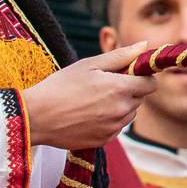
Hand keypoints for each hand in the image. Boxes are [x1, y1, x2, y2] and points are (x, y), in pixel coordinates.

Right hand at [20, 42, 156, 149]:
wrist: (35, 117)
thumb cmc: (60, 86)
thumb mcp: (89, 64)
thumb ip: (120, 56)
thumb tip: (144, 46)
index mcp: (120, 89)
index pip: (151, 84)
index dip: (142, 77)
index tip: (128, 74)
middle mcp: (121, 111)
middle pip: (140, 99)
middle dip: (128, 90)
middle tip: (103, 85)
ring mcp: (113, 128)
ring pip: (129, 114)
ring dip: (119, 106)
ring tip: (92, 101)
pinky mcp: (104, 141)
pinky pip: (116, 127)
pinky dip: (108, 121)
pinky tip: (88, 115)